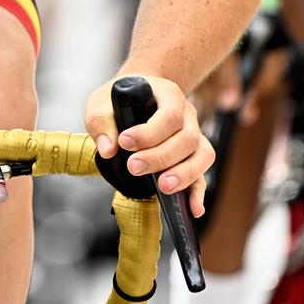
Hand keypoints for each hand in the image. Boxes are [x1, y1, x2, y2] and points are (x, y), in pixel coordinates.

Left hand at [85, 72, 212, 214]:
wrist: (137, 94)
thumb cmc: (120, 99)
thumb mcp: (102, 102)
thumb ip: (101, 122)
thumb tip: (108, 150)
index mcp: (168, 95)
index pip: (170, 114)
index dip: (149, 132)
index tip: (125, 142)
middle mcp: (187, 115)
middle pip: (187, 138)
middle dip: (160, 157)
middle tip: (134, 167)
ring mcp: (194, 135)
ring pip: (202, 155)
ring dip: (184, 174)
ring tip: (163, 187)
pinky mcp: (193, 156)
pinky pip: (202, 174)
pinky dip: (198, 192)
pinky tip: (192, 209)